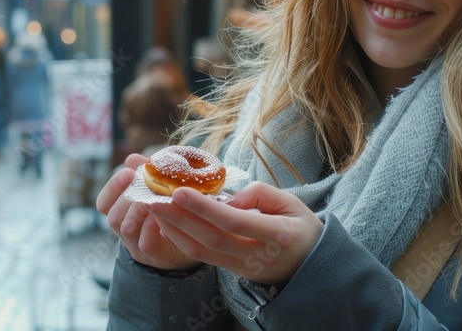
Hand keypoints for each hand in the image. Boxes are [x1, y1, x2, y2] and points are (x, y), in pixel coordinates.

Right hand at [95, 154, 199, 271]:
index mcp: (123, 214)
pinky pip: (146, 243)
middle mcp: (126, 231)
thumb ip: (146, 175)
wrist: (194, 242)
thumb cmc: (173, 211)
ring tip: (154, 198)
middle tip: (145, 185)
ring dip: (139, 211)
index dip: (112, 188)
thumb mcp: (159, 189)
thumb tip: (132, 158)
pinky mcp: (155, 256)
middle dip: (127, 197)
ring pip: (126, 229)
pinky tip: (164, 213)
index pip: (103, 203)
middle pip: (112, 216)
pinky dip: (152, 226)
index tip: (128, 173)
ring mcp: (138, 246)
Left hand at [145, 181, 322, 285]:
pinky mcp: (230, 270)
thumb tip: (226, 198)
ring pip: (200, 251)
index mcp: (276, 235)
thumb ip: (259, 194)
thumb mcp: (291, 202)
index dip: (204, 207)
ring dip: (172, 228)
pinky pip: (200, 256)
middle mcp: (255, 255)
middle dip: (177, 217)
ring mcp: (241, 267)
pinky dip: (179, 239)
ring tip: (151, 205)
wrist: (311, 266)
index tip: (179, 190)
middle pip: (209, 238)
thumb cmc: (300, 227)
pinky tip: (165, 221)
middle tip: (152, 196)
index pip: (233, 222)